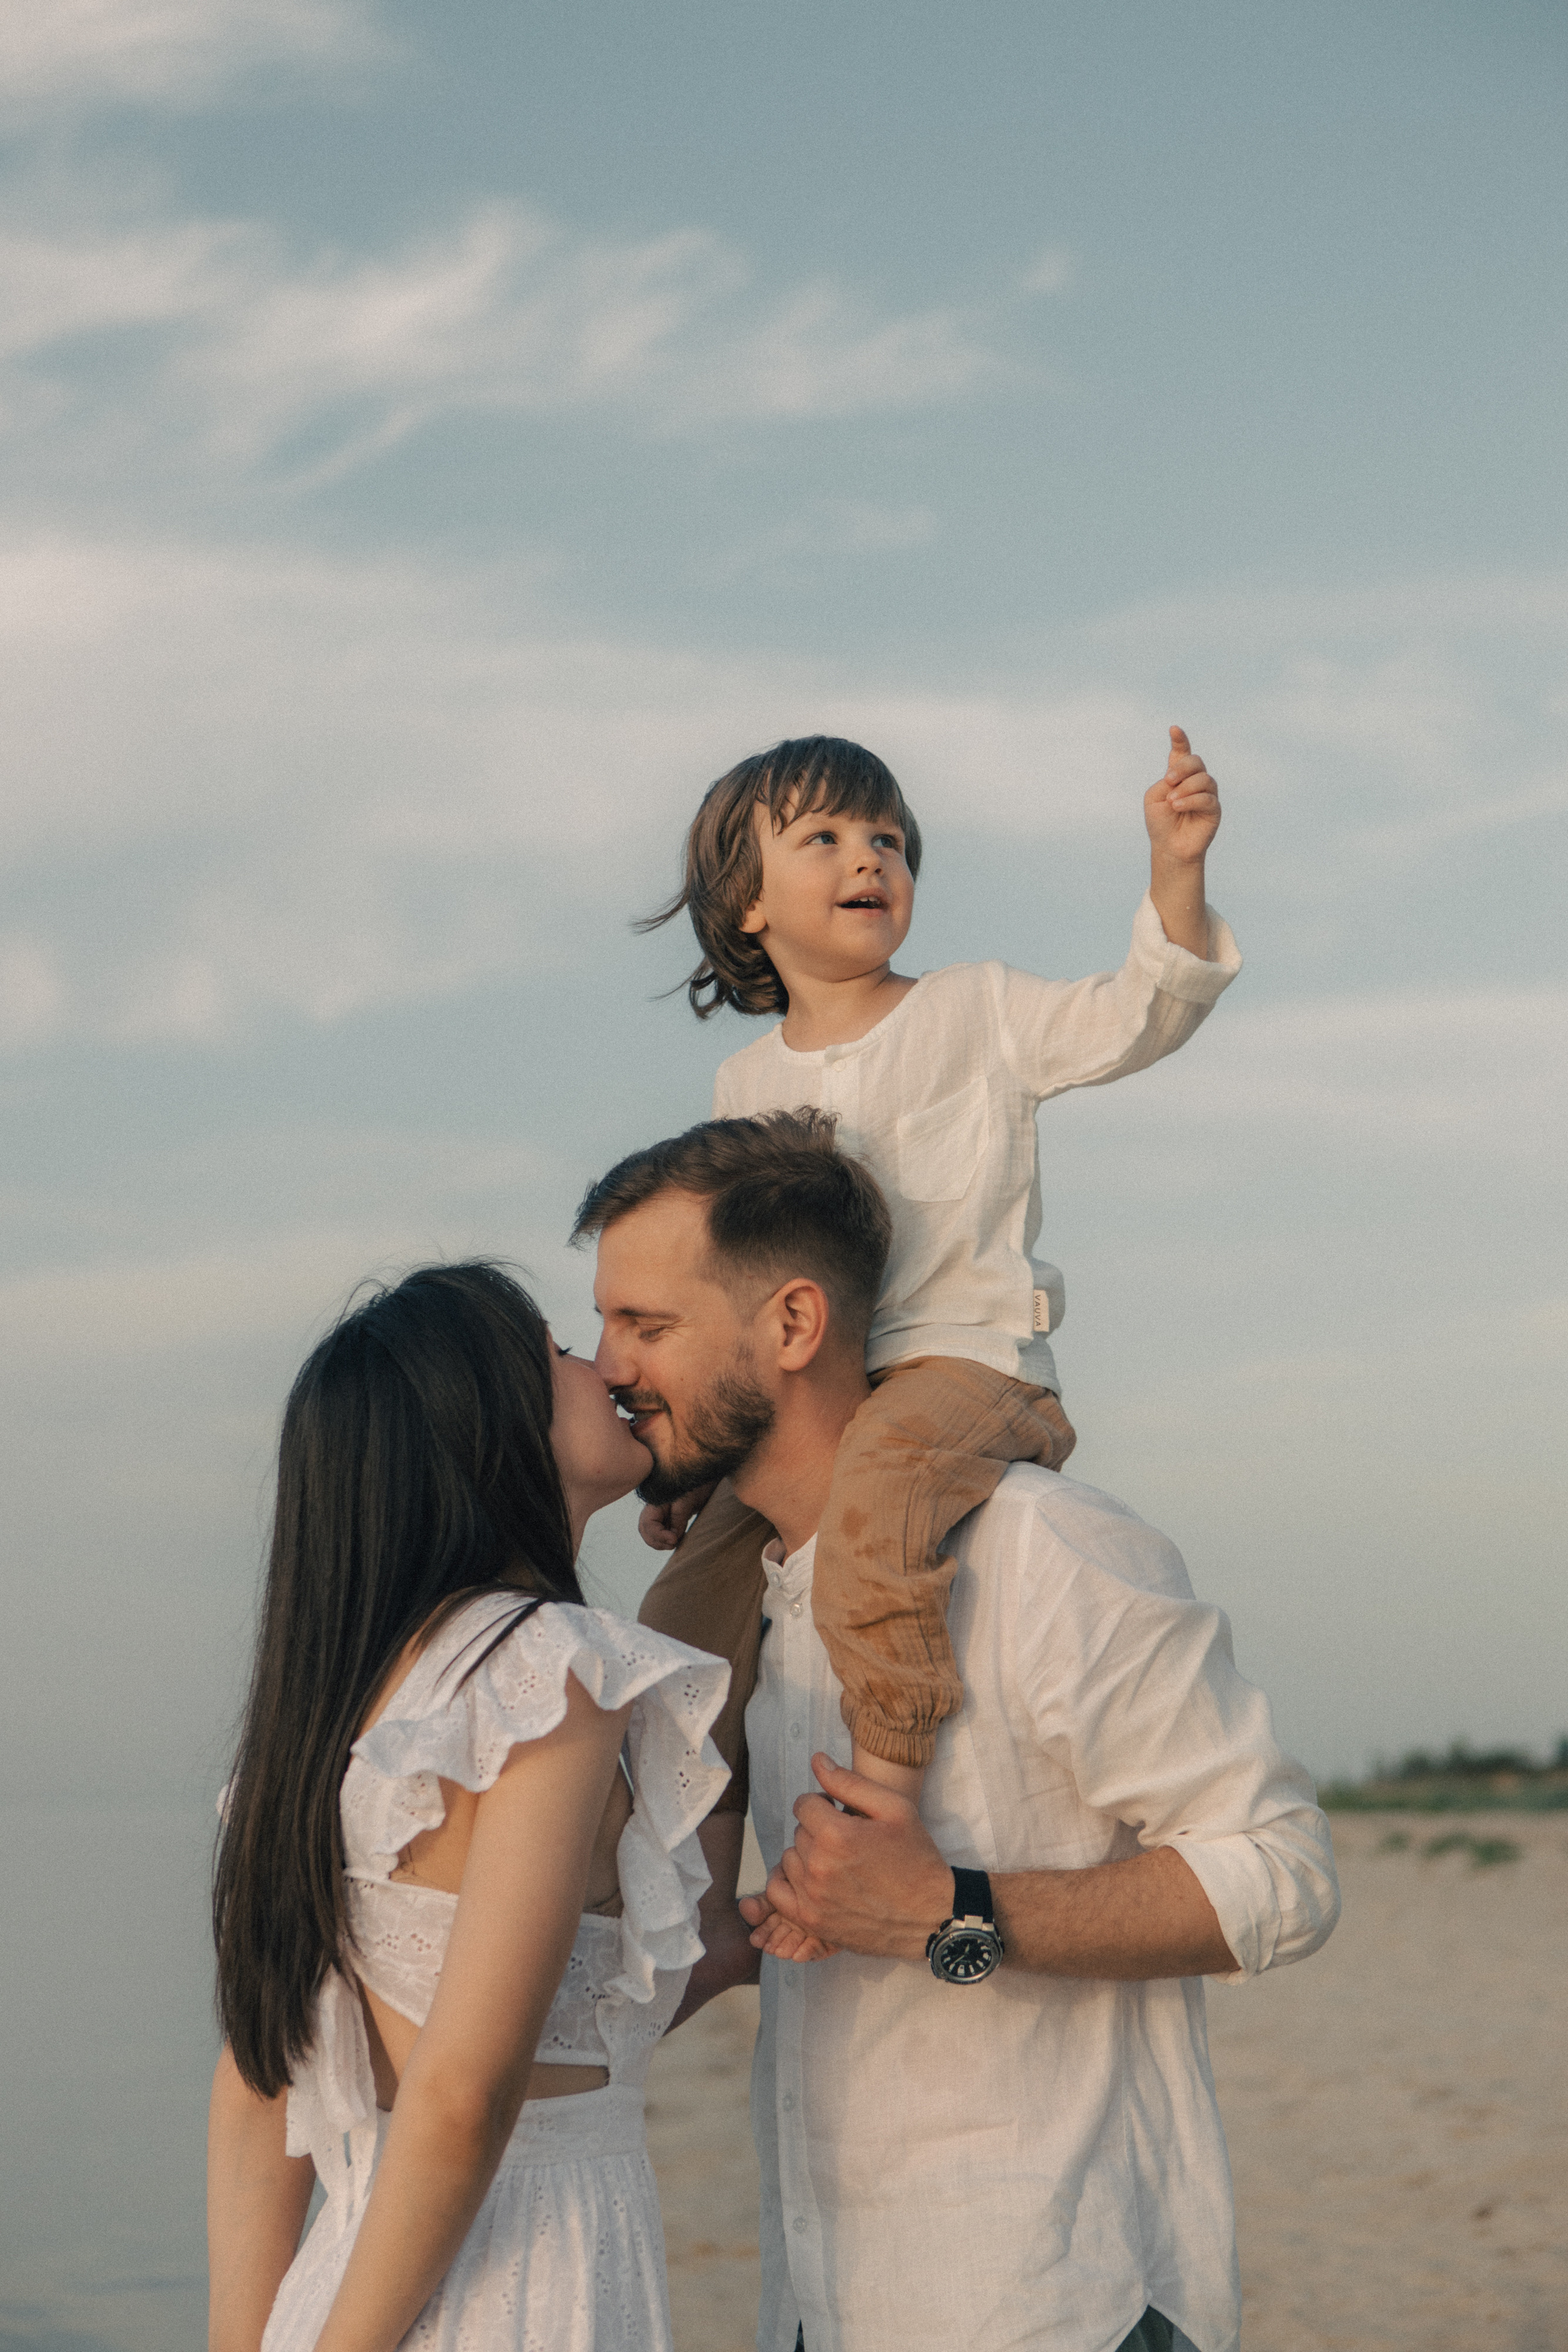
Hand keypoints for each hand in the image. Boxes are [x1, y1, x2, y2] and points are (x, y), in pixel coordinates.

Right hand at [636, 1485, 715, 1550]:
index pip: (648, 1524)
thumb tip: (673, 1539)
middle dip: (656, 1541)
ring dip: (661, 1542)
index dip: (658, 1535)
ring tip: (675, 1543)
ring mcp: (661, 1514)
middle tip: (673, 1544)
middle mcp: (655, 1509)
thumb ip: (678, 1519)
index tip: (674, 1540)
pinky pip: (662, 1532)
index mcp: (655, 1503)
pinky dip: (666, 1539)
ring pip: (652, 1533)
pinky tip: (676, 1540)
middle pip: (646, 1530)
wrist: (703, 1479)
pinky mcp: (670, 1518)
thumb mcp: (687, 1501)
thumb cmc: (694, 1486)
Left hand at [740, 1754, 953, 1961]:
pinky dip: (788, 1882)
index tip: (839, 1813)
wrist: (931, 1914)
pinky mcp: (813, 1921)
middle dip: (818, 1830)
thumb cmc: (916, 1857)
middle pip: (799, 1832)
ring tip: (836, 1861)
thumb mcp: (894, 1808)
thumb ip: (850, 1782)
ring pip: (790, 1859)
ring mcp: (813, 1898)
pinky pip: (777, 1892)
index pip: (804, 1805)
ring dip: (807, 1856)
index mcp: (837, 1835)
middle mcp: (819, 1867)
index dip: (822, 1804)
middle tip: (846, 1840)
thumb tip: (816, 1760)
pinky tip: (810, 1879)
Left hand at [1144, 726, 1220, 867]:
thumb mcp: (1154, 797)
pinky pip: (1207, 798)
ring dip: (1185, 788)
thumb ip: (1166, 782)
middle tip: (1168, 780)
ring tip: (1172, 802)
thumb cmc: (1160, 822)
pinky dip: (1191, 800)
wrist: (1169, 847)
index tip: (1173, 729)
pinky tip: (1178, 806)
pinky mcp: (1214, 809)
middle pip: (1195, 761)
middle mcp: (1195, 781)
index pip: (1181, 753)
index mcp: (1178, 775)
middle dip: (1182, 767)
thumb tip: (1185, 780)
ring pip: (1203, 779)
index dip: (1180, 740)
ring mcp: (1207, 793)